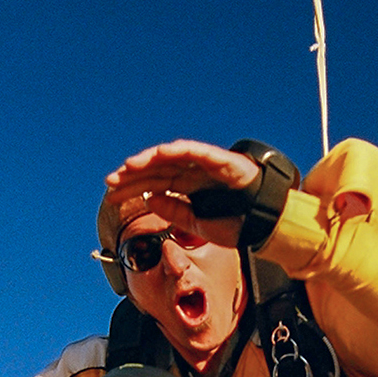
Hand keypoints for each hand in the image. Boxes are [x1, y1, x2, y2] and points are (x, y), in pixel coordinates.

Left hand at [103, 140, 257, 247]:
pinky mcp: (220, 160)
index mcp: (188, 187)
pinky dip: (177, 150)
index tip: (110, 196)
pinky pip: (195, 151)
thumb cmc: (237, 225)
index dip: (131, 188)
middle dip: (132, 175)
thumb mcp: (197, 225)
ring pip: (171, 157)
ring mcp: (206, 165)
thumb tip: (148, 199)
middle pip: (157, 170)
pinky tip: (158, 153)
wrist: (267, 226)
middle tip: (110, 182)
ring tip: (127, 167)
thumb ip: (174, 212)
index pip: (153, 184)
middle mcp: (194, 173)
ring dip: (148, 160)